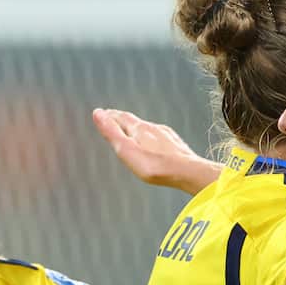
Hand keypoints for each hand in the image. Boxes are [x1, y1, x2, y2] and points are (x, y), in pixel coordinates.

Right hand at [92, 108, 215, 193]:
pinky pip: (161, 138)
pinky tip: (155, 144)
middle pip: (135, 121)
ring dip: (138, 129)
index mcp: (140, 129)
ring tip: (132, 131)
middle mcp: (154, 128)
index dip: (110, 115)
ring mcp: (167, 136)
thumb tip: (97, 113)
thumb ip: (112, 132)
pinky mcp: (176, 145)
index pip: (121, 117)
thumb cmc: (155, 166)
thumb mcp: (126, 150)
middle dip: (123, 120)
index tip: (103, 113)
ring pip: (149, 129)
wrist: (188, 172)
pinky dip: (153, 138)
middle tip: (114, 118)